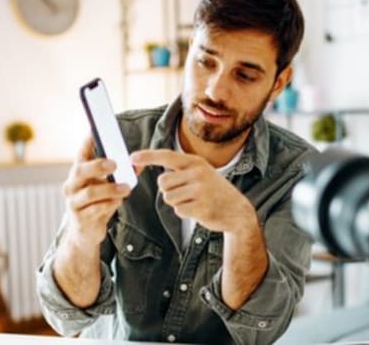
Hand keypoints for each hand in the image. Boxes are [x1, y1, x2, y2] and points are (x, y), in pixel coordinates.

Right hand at [61, 136, 131, 247]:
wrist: (85, 232)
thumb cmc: (98, 204)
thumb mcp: (108, 187)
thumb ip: (121, 175)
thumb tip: (139, 163)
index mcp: (79, 173)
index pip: (80, 154)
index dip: (86, 142)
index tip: (94, 130)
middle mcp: (71, 185)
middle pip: (80, 170)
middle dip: (98, 166)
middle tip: (115, 164)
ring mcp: (73, 202)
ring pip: (90, 192)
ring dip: (110, 188)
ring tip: (126, 188)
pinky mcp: (80, 217)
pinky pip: (95, 209)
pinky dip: (109, 204)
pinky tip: (118, 202)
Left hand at [130, 149, 254, 233]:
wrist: (237, 210)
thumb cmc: (213, 191)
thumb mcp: (201, 173)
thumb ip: (180, 171)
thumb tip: (157, 175)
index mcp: (196, 162)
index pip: (167, 156)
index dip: (148, 156)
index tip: (132, 158)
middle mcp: (198, 173)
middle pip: (163, 182)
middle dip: (168, 190)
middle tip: (185, 192)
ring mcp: (201, 190)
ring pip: (168, 198)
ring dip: (177, 202)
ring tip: (194, 201)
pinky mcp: (201, 207)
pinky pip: (178, 210)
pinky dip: (185, 212)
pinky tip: (199, 209)